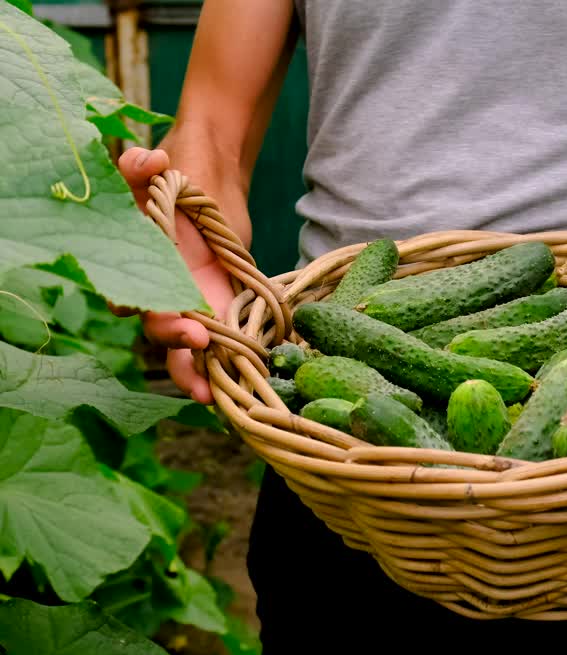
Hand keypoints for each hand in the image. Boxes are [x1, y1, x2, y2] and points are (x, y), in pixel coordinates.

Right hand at [112, 146, 240, 404]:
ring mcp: (194, 301)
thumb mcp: (159, 169)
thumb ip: (143, 167)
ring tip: (215, 395)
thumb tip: (150, 160)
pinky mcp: (225, 303)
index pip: (131, 298)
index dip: (142, 311)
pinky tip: (248, 379)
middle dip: (178, 343)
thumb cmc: (177, 175)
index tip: (162, 315)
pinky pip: (227, 338)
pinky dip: (235, 358)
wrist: (212, 180)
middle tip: (199, 341)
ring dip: (201, 370)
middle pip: (162, 330)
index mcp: (142, 267)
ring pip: (192, 347)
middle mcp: (164, 291)